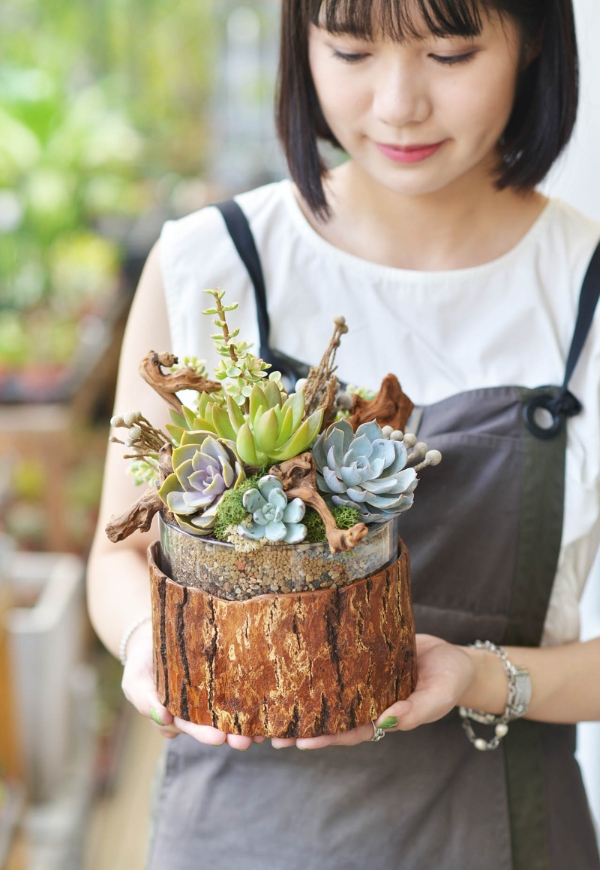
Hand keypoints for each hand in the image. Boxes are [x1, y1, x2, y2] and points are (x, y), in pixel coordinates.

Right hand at [121, 622, 263, 750]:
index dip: (204, 733)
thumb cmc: (142, 663)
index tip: (218, 738)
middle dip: (230, 734)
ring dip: (245, 724)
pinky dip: (252, 700)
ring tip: (260, 730)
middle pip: (214, 725)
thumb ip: (144, 700)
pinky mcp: (224, 678)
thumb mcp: (135, 681)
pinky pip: (237, 691)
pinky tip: (267, 707)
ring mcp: (211, 697)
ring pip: (229, 714)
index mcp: (177, 718)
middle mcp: (196, 713)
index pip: (190, 727)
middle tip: (244, 741)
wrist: (155, 634)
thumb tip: (163, 718)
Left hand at [282, 634, 476, 749]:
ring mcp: (363, 677)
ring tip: (273, 696)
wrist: (456, 656)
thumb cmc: (450, 683)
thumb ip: (414, 713)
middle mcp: (367, 699)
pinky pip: (340, 660)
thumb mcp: (436, 699)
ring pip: (330, 688)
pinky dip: (321, 662)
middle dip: (303, 722)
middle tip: (270, 728)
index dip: (325, 737)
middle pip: (331, 714)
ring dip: (304, 694)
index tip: (300, 741)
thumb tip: (386, 723)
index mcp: (381, 717)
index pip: (348, 731)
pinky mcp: (364, 653)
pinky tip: (299, 656)